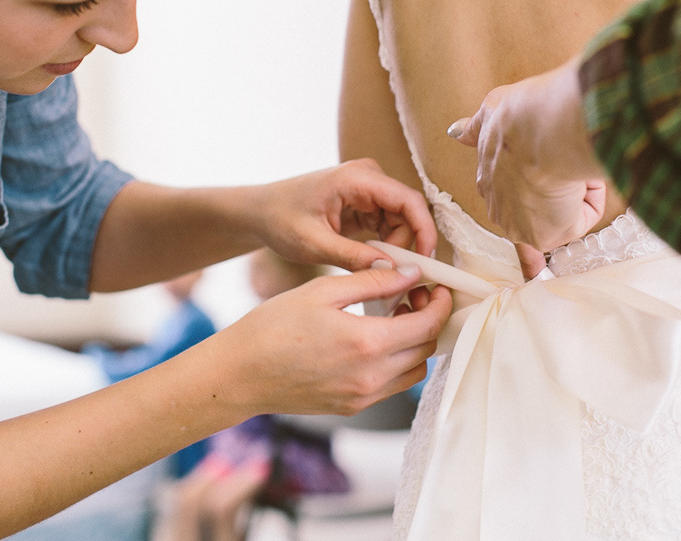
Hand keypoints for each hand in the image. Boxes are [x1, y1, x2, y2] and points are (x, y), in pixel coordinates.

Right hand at [216, 265, 451, 415]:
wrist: (239, 374)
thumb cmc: (273, 327)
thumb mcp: (322, 291)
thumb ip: (372, 281)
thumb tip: (410, 273)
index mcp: (368, 343)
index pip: (428, 325)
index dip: (440, 304)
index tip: (436, 287)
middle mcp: (372, 377)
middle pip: (426, 349)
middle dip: (429, 320)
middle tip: (412, 296)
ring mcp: (363, 397)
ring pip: (413, 372)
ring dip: (414, 344)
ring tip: (393, 318)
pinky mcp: (351, 407)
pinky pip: (391, 386)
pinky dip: (396, 363)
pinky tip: (373, 341)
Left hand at [245, 159, 437, 270]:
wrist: (259, 212)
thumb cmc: (280, 219)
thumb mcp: (314, 243)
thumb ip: (354, 256)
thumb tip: (392, 271)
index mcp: (356, 177)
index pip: (408, 200)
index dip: (424, 231)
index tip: (425, 261)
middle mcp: (367, 177)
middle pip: (408, 212)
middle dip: (407, 246)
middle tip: (396, 278)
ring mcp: (367, 188)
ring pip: (401, 221)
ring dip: (396, 249)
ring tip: (380, 274)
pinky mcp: (365, 202)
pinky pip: (389, 225)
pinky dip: (386, 247)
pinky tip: (374, 265)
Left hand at [449, 59, 607, 253]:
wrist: (542, 129)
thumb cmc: (522, 114)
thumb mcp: (493, 111)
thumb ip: (478, 126)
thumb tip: (457, 131)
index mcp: (488, 181)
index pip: (513, 187)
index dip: (538, 172)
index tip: (550, 156)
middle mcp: (500, 209)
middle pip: (540, 204)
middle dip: (558, 183)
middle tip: (564, 155)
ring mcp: (524, 226)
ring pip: (563, 209)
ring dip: (575, 188)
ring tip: (569, 162)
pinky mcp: (549, 236)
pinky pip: (582, 216)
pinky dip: (590, 195)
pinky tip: (578, 175)